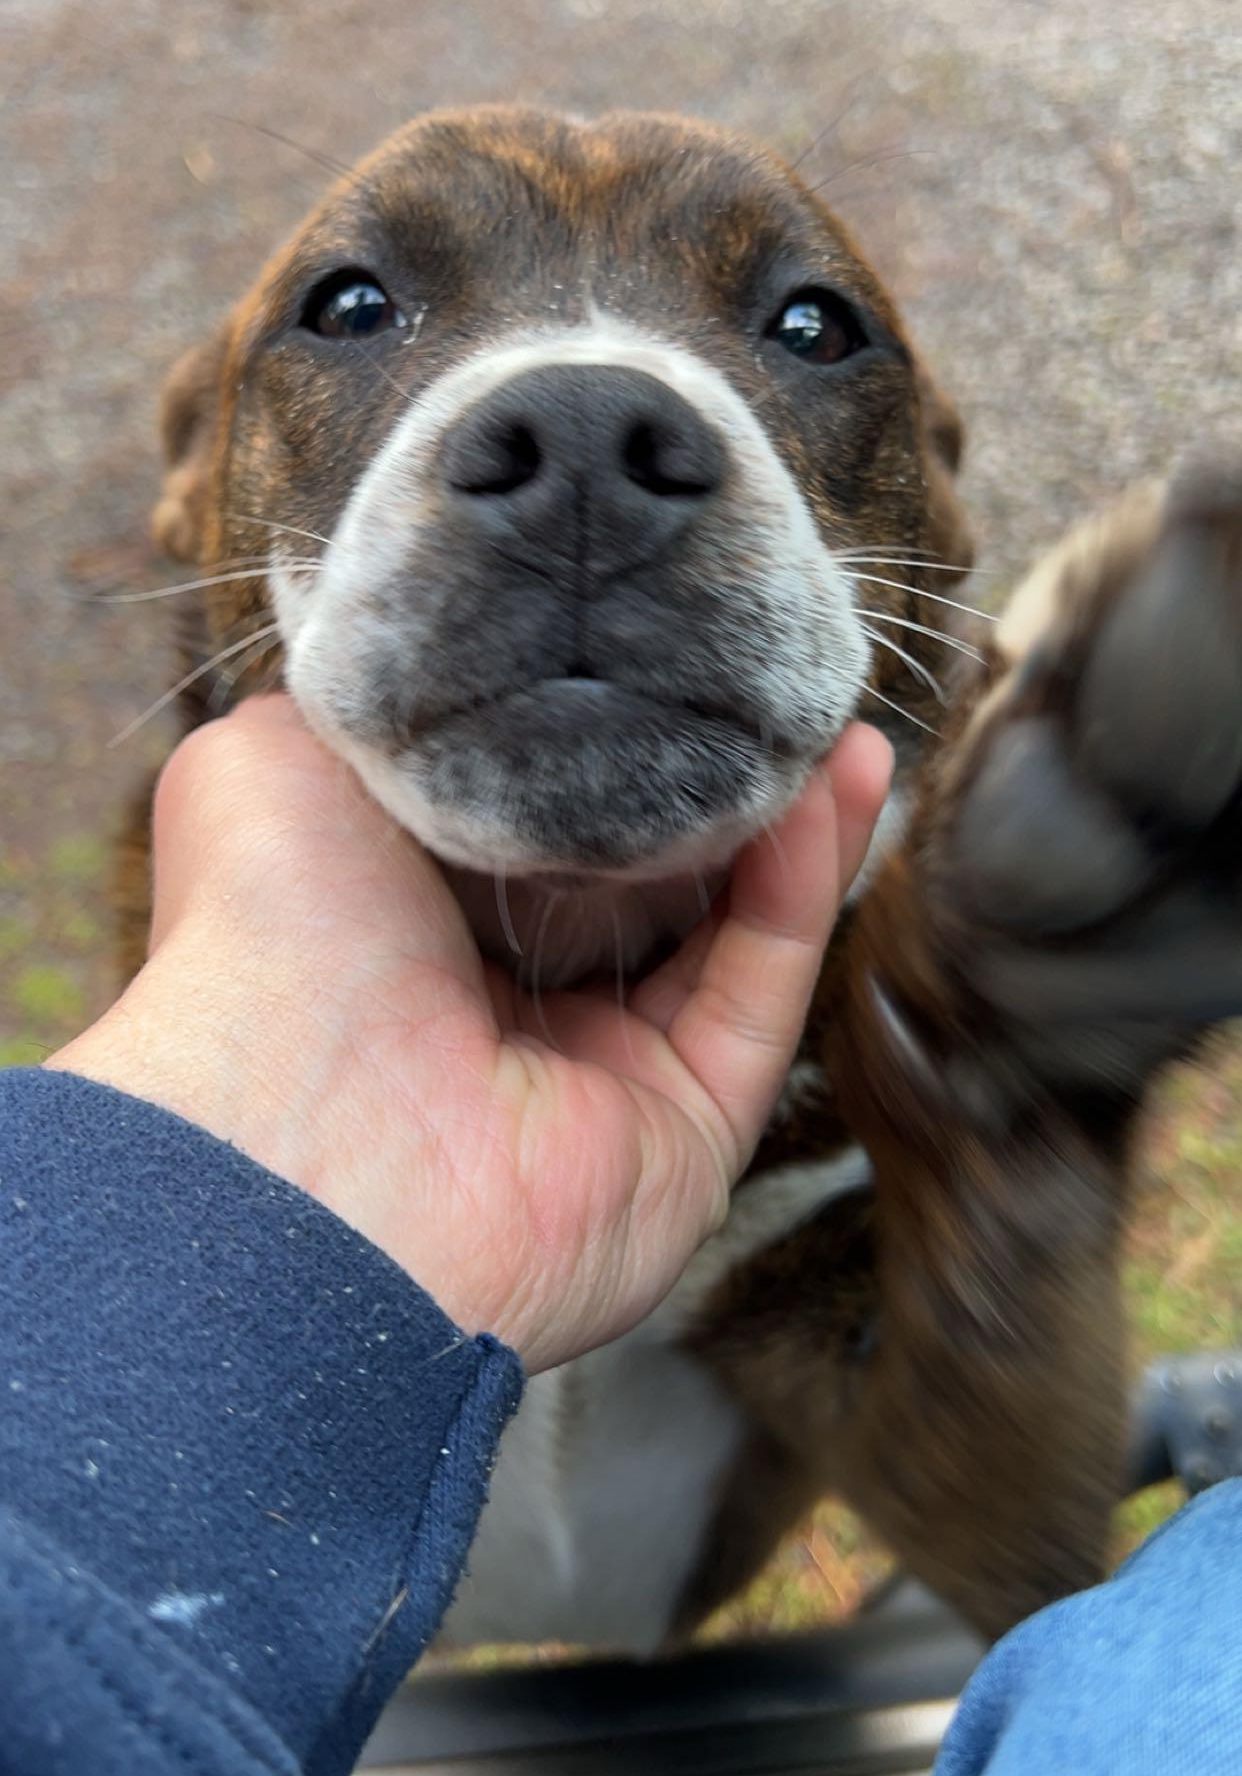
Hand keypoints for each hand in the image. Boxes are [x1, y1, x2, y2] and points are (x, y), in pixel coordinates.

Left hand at [54, 697, 889, 1369]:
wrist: (302, 1132)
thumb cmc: (267, 941)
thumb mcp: (273, 763)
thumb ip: (373, 709)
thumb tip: (441, 667)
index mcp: (408, 926)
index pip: (537, 819)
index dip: (604, 732)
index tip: (662, 644)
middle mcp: (505, 1006)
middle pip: (648, 874)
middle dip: (713, 776)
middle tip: (765, 681)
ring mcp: (601, 1074)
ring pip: (726, 928)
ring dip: (786, 821)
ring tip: (833, 719)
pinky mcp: (686, 1131)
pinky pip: (760, 989)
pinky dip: (803, 888)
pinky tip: (831, 787)